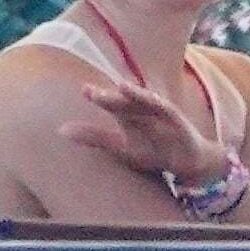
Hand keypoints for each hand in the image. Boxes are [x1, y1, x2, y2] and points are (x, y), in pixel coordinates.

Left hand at [59, 80, 228, 183]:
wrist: (189, 163)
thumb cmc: (153, 153)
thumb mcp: (121, 148)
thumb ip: (94, 137)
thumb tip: (60, 129)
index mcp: (128, 114)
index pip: (110, 103)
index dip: (97, 97)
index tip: (83, 90)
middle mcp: (142, 109)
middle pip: (123, 101)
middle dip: (110, 96)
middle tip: (91, 92)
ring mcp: (159, 112)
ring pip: (144, 101)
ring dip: (133, 94)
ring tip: (119, 87)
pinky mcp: (175, 119)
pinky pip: (165, 109)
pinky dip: (157, 103)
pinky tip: (149, 99)